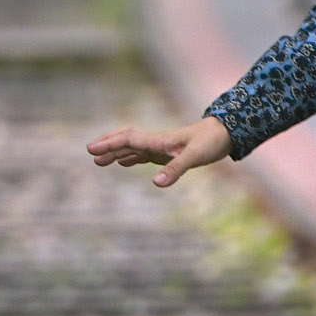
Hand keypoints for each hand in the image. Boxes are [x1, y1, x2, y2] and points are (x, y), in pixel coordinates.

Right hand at [89, 117, 232, 187]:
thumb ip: (176, 169)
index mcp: (159, 141)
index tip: (91, 150)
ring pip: (132, 147)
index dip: (109, 144)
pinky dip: (130, 157)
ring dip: (115, 152)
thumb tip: (156, 183)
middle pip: (125, 140)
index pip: (128, 139)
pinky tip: (123, 162)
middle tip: (89, 152)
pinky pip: (143, 153)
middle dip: (107, 144)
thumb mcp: (195, 156)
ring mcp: (161, 146)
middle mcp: (156, 142)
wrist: (225, 132)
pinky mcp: (167, 152)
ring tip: (98, 161)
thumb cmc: (211, 142)